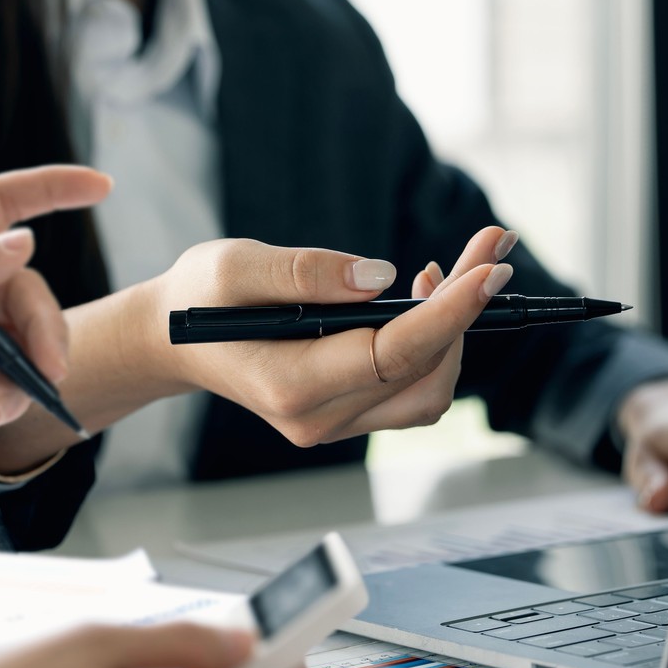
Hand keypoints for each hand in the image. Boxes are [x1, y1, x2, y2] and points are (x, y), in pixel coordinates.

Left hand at [0, 166, 110, 509]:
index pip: (2, 204)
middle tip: (47, 368)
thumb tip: (23, 240)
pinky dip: (18, 397)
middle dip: (47, 326)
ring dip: (35, 367)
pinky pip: (22, 380)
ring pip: (35, 336)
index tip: (101, 187)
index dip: (52, 189)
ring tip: (4, 401)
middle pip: (30, 286)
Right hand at [140, 227, 518, 447]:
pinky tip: (427, 295)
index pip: (392, 356)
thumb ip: (305, 272)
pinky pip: (413, 387)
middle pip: (425, 372)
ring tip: (456, 268)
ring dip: (458, 328)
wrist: (176, 340)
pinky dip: (436, 342)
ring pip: (430, 388)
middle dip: (467, 308)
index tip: (491, 270)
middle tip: (492, 245)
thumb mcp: (235, 266)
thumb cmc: (200, 298)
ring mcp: (337, 422)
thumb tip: (382, 279)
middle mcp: (320, 418)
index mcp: (291, 385)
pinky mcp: (350, 412)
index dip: (449, 314)